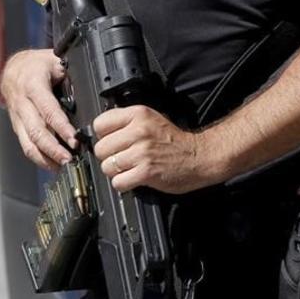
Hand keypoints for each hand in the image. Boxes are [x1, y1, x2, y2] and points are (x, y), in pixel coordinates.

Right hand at [0, 49, 78, 170]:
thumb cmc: (37, 65)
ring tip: (63, 167)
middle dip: (53, 149)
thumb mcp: (55, 60)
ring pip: (28, 142)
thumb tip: (89, 91)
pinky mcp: (17, 126)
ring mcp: (17, 116)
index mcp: (32, 84)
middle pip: (36, 131)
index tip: (74, 141)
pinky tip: (53, 165)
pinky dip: (39, 157)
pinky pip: (25, 145)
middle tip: (70, 160)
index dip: (61, 127)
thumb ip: (70, 75)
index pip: (47, 110)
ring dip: (45, 158)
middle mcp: (22, 102)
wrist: (13, 68)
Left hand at [92, 105, 219, 193]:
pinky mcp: (146, 172)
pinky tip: (132, 178)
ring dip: (115, 172)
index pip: (100, 124)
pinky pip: (118, 182)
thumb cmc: (174, 141)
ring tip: (128, 168)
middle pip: (101, 148)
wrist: (199, 156)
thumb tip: (102, 131)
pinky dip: (123, 184)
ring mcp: (142, 152)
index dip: (103, 136)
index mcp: (138, 115)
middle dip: (108, 156)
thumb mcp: (151, 119)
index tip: (110, 141)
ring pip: (107, 166)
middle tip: (121, 158)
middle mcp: (138, 131)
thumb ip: (127, 122)